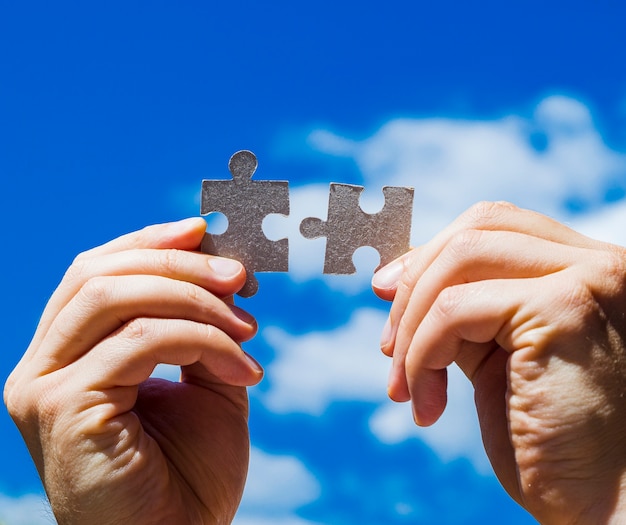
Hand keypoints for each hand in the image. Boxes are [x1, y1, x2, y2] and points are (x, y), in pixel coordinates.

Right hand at [4, 218, 262, 523]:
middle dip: (179, 264)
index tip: (205, 232)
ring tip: (250, 329)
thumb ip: (205, 326)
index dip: (150, 242)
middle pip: (100, 273)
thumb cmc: (190, 470)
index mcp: (70, 353)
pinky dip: (200, 340)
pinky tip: (243, 370)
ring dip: (195, 300)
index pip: (97, 271)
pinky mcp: (62, 408)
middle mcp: (43, 364)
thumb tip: (223, 269)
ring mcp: (44, 385)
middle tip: (240, 277)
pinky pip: (139, 341)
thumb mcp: (205, 380)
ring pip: (115, 297)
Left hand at [372, 202, 625, 523]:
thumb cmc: (551, 440)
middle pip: (475, 230)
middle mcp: (596, 263)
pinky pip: (455, 309)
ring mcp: (587, 280)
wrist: (604, 508)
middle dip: (414, 285)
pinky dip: (423, 353)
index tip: (385, 292)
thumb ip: (456, 312)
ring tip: (408, 386)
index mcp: (582, 270)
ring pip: (460, 261)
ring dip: (414, 325)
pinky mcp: (565, 309)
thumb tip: (390, 280)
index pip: (494, 224)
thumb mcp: (495, 358)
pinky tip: (427, 404)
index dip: (431, 253)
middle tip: (389, 348)